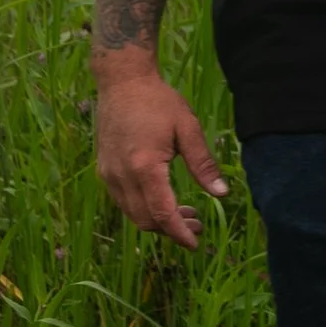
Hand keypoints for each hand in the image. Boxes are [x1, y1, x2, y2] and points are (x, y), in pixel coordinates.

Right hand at [93, 57, 227, 244]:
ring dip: (157, 221)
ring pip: (132, 214)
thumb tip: (222, 194)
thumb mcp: (188, 129)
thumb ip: (203, 164)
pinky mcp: (104, 171)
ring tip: (187, 213)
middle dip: (172, 230)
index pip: (162, 214)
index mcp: (145, 167)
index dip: (179, 233)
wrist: (122, 83)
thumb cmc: (159, 102)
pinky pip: (123, 202)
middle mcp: (121, 176)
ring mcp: (109, 175)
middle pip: (145, 220)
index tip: (196, 243)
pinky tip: (163, 199)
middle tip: (198, 224)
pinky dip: (143, 209)